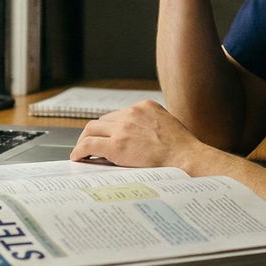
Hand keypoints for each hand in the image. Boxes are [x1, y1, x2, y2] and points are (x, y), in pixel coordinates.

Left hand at [69, 100, 205, 168]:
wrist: (187, 159)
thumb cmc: (183, 150)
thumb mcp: (168, 126)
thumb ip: (151, 126)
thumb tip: (140, 138)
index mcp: (145, 106)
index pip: (119, 114)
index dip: (110, 127)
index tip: (107, 136)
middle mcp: (132, 112)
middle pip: (103, 120)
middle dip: (97, 132)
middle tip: (90, 144)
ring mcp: (123, 128)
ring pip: (92, 129)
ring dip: (84, 140)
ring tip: (81, 151)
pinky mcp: (116, 145)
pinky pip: (89, 144)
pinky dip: (79, 150)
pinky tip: (77, 157)